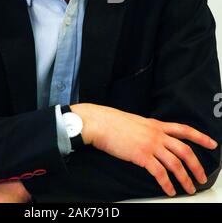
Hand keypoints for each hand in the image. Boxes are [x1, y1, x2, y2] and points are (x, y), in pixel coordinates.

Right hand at [71, 103, 217, 196]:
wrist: (102, 123)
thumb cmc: (115, 122)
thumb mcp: (138, 122)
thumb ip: (150, 130)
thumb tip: (156, 140)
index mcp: (157, 125)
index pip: (184, 130)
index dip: (201, 137)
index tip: (212, 143)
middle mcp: (157, 134)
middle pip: (185, 150)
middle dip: (197, 166)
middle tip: (202, 177)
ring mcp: (151, 145)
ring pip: (175, 164)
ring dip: (185, 178)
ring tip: (189, 188)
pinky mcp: (142, 156)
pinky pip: (160, 173)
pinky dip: (167, 184)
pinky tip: (170, 190)